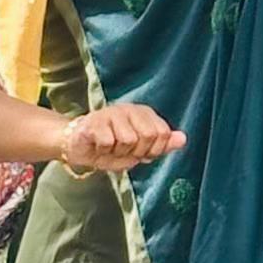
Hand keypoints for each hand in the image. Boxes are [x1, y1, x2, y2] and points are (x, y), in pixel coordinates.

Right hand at [60, 102, 184, 174]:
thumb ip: (162, 145)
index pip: (163, 134)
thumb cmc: (111, 148)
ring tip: (110, 148)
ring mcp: (112, 113)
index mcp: (144, 114)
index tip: (141, 153)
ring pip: (128, 140)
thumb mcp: (140, 151)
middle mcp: (130, 109)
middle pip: (148, 136)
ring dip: (118, 152)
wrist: (79, 148)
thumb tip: (183, 139)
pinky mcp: (94, 121)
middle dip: (136, 152)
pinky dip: (103, 152)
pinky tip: (98, 146)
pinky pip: (108, 143)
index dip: (153, 150)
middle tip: (123, 151)